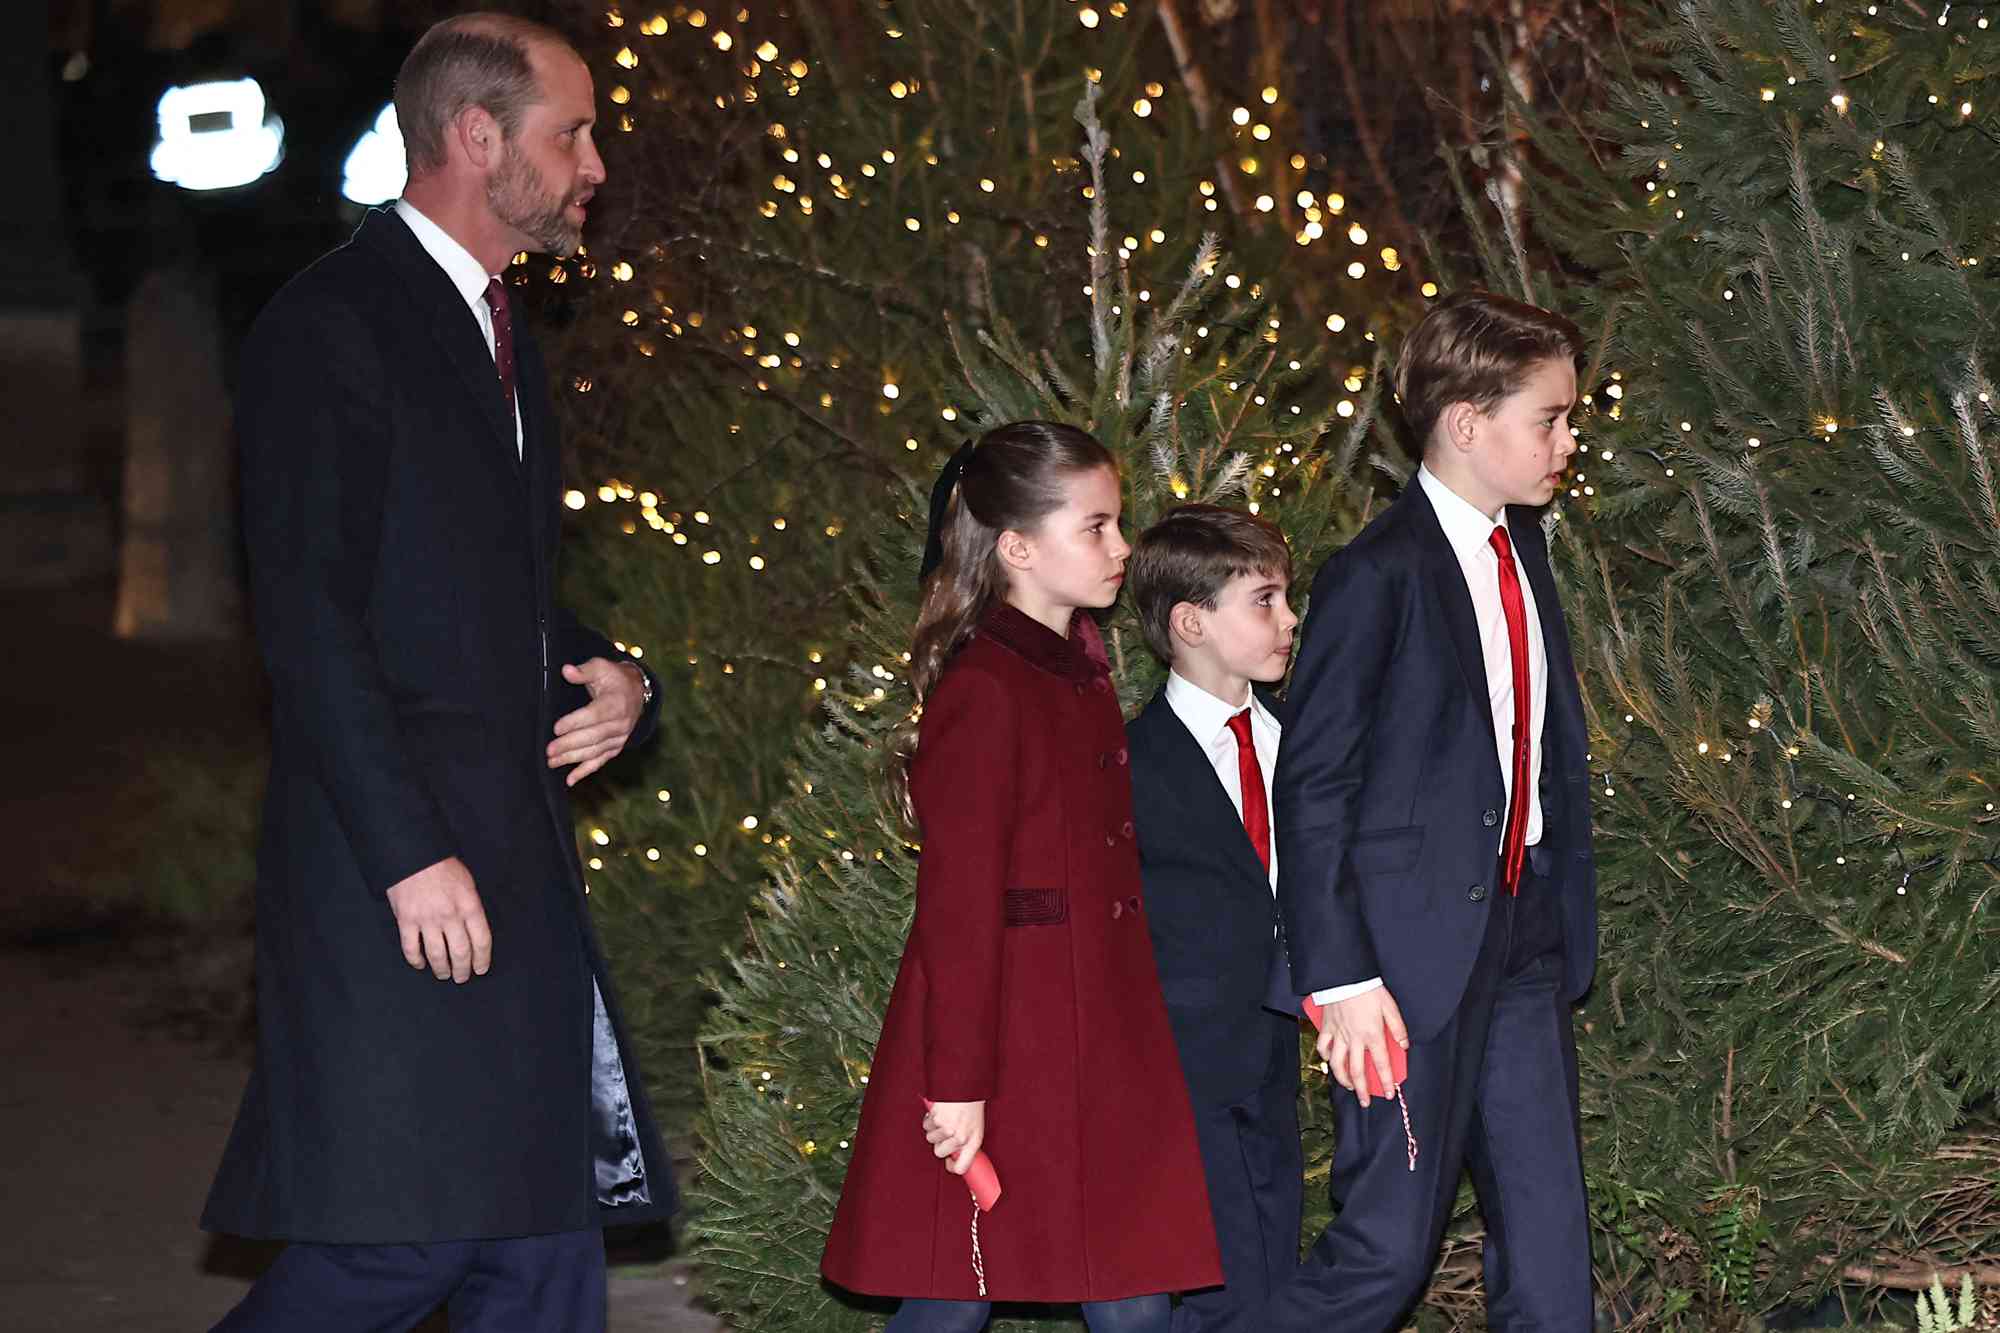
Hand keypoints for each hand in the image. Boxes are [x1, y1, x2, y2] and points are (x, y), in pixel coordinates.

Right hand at [385, 857, 491, 982]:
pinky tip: (420, 965)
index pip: (482, 940)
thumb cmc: (442, 866)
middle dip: (463, 969)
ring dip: (441, 969)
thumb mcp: (467, 884)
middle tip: (462, 977)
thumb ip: (471, 908)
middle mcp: (450, 916)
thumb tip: (474, 931)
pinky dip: (416, 961)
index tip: (481, 969)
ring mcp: (427, 920)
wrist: (413, 855)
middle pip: (461, 952)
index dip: (482, 959)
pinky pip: (411, 948)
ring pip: (437, 955)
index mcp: (469, 905)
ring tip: (444, 974)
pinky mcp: (406, 921)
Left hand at [549, 658, 645, 785]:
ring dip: (573, 759)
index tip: (556, 728)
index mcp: (615, 703)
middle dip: (569, 745)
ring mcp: (619, 738)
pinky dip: (585, 771)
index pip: (594, 715)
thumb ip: (584, 671)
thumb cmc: (614, 679)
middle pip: (593, 737)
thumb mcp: (602, 667)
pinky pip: (601, 761)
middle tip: (549, 751)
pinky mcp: (616, 747)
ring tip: (553, 762)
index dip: (575, 722)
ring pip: (595, 751)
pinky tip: (570, 780)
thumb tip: (566, 671)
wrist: (638, 692)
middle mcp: (620, 723)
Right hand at [923, 1100, 986, 1174]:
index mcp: (973, 1142)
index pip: (960, 1167)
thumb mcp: (976, 1129)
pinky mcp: (937, 1118)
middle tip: (947, 1132)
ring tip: (944, 1119)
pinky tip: (940, 1113)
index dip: (952, 1166)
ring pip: (930, 1139)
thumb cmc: (972, 1108)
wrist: (967, 1086)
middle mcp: (960, 1138)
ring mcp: (947, 1129)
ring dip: (934, 1130)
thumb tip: (953, 1158)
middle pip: (939, 1153)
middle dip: (940, 1143)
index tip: (949, 1162)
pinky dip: (930, 1120)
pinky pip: (926, 1126)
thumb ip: (966, 1144)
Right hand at [1315, 986, 1409, 1108]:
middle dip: (1362, 1090)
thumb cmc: (1368, 990)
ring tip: (1349, 1087)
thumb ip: (1398, 1028)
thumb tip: (1404, 1046)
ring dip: (1343, 1079)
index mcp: (1372, 1035)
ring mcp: (1338, 1034)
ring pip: (1337, 1063)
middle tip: (1366, 1102)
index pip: (1381, 1064)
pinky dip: (1325, 1057)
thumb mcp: (1390, 1007)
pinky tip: (1329, 1061)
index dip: (1385, 1081)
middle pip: (1357, 1071)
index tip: (1389, 1093)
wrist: (1345, 976)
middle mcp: (1354, 1039)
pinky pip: (1323, 1046)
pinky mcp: (1327, 1027)